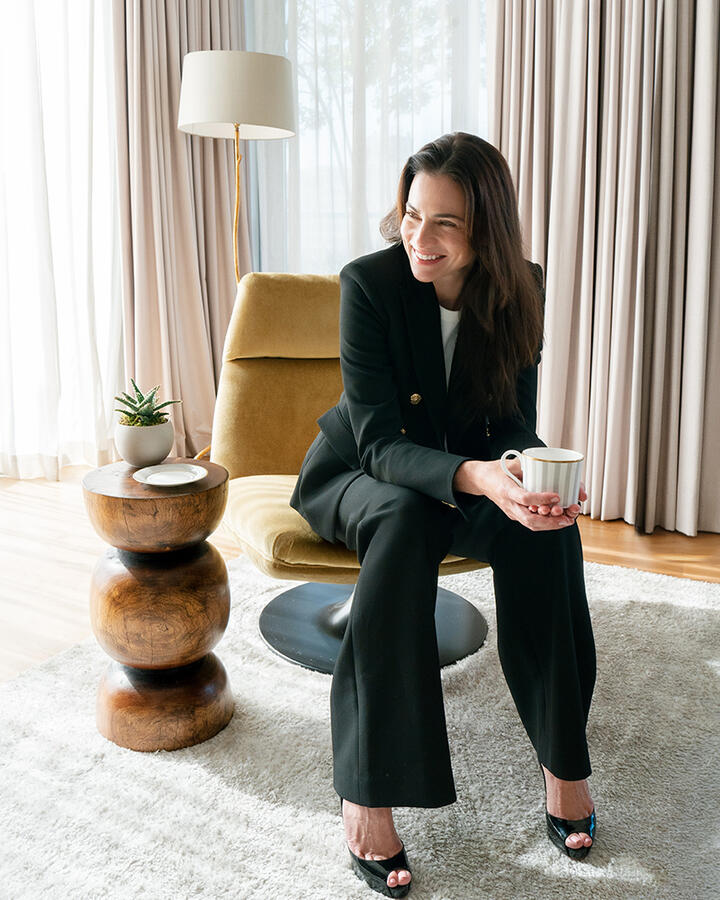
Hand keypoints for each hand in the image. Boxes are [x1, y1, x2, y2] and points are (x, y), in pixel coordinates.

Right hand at [453, 459, 578, 530]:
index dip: (541, 499)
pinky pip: (530, 523)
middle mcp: (508, 504)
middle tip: (567, 517)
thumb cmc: (497, 469)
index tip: (557, 496)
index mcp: (506, 489)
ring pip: (531, 524)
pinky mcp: (515, 514)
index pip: (524, 498)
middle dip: (550, 521)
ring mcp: (511, 511)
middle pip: (529, 519)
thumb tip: (551, 465)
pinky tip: (558, 520)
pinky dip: (545, 523)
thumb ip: (528, 465)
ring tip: (567, 520)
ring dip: (551, 525)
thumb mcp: (511, 463)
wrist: (481, 480)